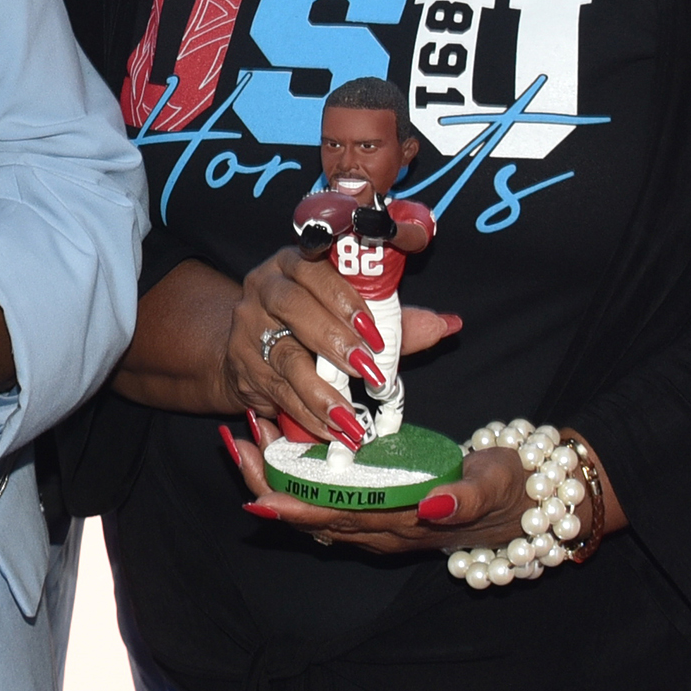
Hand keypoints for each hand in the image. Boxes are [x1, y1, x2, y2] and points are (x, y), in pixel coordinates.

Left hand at [215, 420, 601, 558]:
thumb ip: (468, 499)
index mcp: (405, 525)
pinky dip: (300, 482)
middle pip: (313, 519)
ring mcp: (380, 527)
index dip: (295, 506)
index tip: (257, 489)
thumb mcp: (496, 487)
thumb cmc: (510, 488)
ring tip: (249, 440)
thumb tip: (433, 503)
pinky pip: (328, 504)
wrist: (528, 506)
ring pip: (314, 512)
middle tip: (239, 444)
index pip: (338, 519)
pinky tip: (283, 452)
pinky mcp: (381, 515)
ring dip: (279, 481)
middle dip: (271, 486)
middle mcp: (384, 533)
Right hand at [224, 246, 456, 450]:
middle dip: (334, 340)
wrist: (252, 345)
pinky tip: (332, 429)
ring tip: (351, 416)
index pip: (316, 269)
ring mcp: (248, 327)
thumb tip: (449, 324)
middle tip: (367, 371)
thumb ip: (396, 320)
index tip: (374, 331)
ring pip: (283, 355)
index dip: (344, 299)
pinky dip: (307, 413)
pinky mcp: (241, 365)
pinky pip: (277, 391)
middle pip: (295, 307)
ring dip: (321, 390)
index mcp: (295, 262)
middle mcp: (264, 287)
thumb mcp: (351, 315)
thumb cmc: (313, 323)